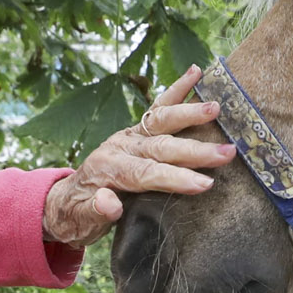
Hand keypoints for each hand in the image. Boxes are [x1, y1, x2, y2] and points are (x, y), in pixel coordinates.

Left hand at [41, 66, 237, 248]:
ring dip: (190, 114)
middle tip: (226, 153)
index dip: (175, 178)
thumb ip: (96, 211)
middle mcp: (120, 147)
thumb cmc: (78, 215)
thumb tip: (110, 203)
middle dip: (194, 151)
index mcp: (108, 169)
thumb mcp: (82, 221)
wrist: (66, 200)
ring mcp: (129, 135)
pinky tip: (196, 72)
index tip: (204, 184)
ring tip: (216, 107)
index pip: (146, 173)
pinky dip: (177, 90)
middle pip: (160, 147)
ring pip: (161, 120)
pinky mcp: (137, 130)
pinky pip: (158, 108)